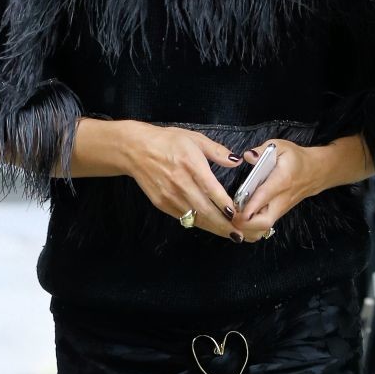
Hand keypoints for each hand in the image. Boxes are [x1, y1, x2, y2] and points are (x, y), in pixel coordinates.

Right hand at [122, 121, 244, 238]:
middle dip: (223, 225)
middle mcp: (180, 183)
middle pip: (205, 210)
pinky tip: (212, 226)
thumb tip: (236, 160)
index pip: (211, 189)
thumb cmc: (167, 141)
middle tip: (239, 234)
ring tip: (231, 235)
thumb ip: (217, 151)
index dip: (224, 204)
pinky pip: (184, 218)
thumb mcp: (195, 138)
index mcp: (190, 164)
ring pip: (195, 218)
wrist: (135, 150)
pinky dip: (199, 223)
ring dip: (214, 228)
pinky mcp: (162, 204)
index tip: (237, 214)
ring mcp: (170, 196)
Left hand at [233, 140, 322, 240]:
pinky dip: (248, 229)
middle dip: (243, 223)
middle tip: (228, 213)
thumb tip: (248, 156)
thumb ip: (262, 150)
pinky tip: (238, 219)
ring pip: (262, 230)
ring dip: (245, 229)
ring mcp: (279, 211)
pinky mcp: (277, 215)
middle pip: (263, 222)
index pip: (264, 197)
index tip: (235, 212)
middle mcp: (280, 200)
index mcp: (281, 181)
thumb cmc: (295, 159)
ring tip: (231, 217)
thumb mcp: (280, 146)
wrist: (314, 172)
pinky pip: (262, 229)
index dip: (249, 206)